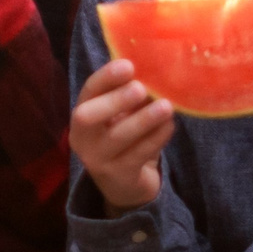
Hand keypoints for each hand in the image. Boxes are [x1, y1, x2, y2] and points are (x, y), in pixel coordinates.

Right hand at [71, 58, 173, 212]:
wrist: (125, 186)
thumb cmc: (126, 141)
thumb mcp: (122, 116)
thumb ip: (131, 94)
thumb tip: (155, 70)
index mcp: (82, 115)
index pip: (88, 92)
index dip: (106, 77)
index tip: (128, 65)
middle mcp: (83, 138)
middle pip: (88, 117)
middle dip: (114, 100)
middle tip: (140, 88)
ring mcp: (98, 160)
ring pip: (117, 137)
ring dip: (143, 119)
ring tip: (166, 106)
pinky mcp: (119, 176)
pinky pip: (138, 154)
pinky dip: (156, 138)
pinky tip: (170, 126)